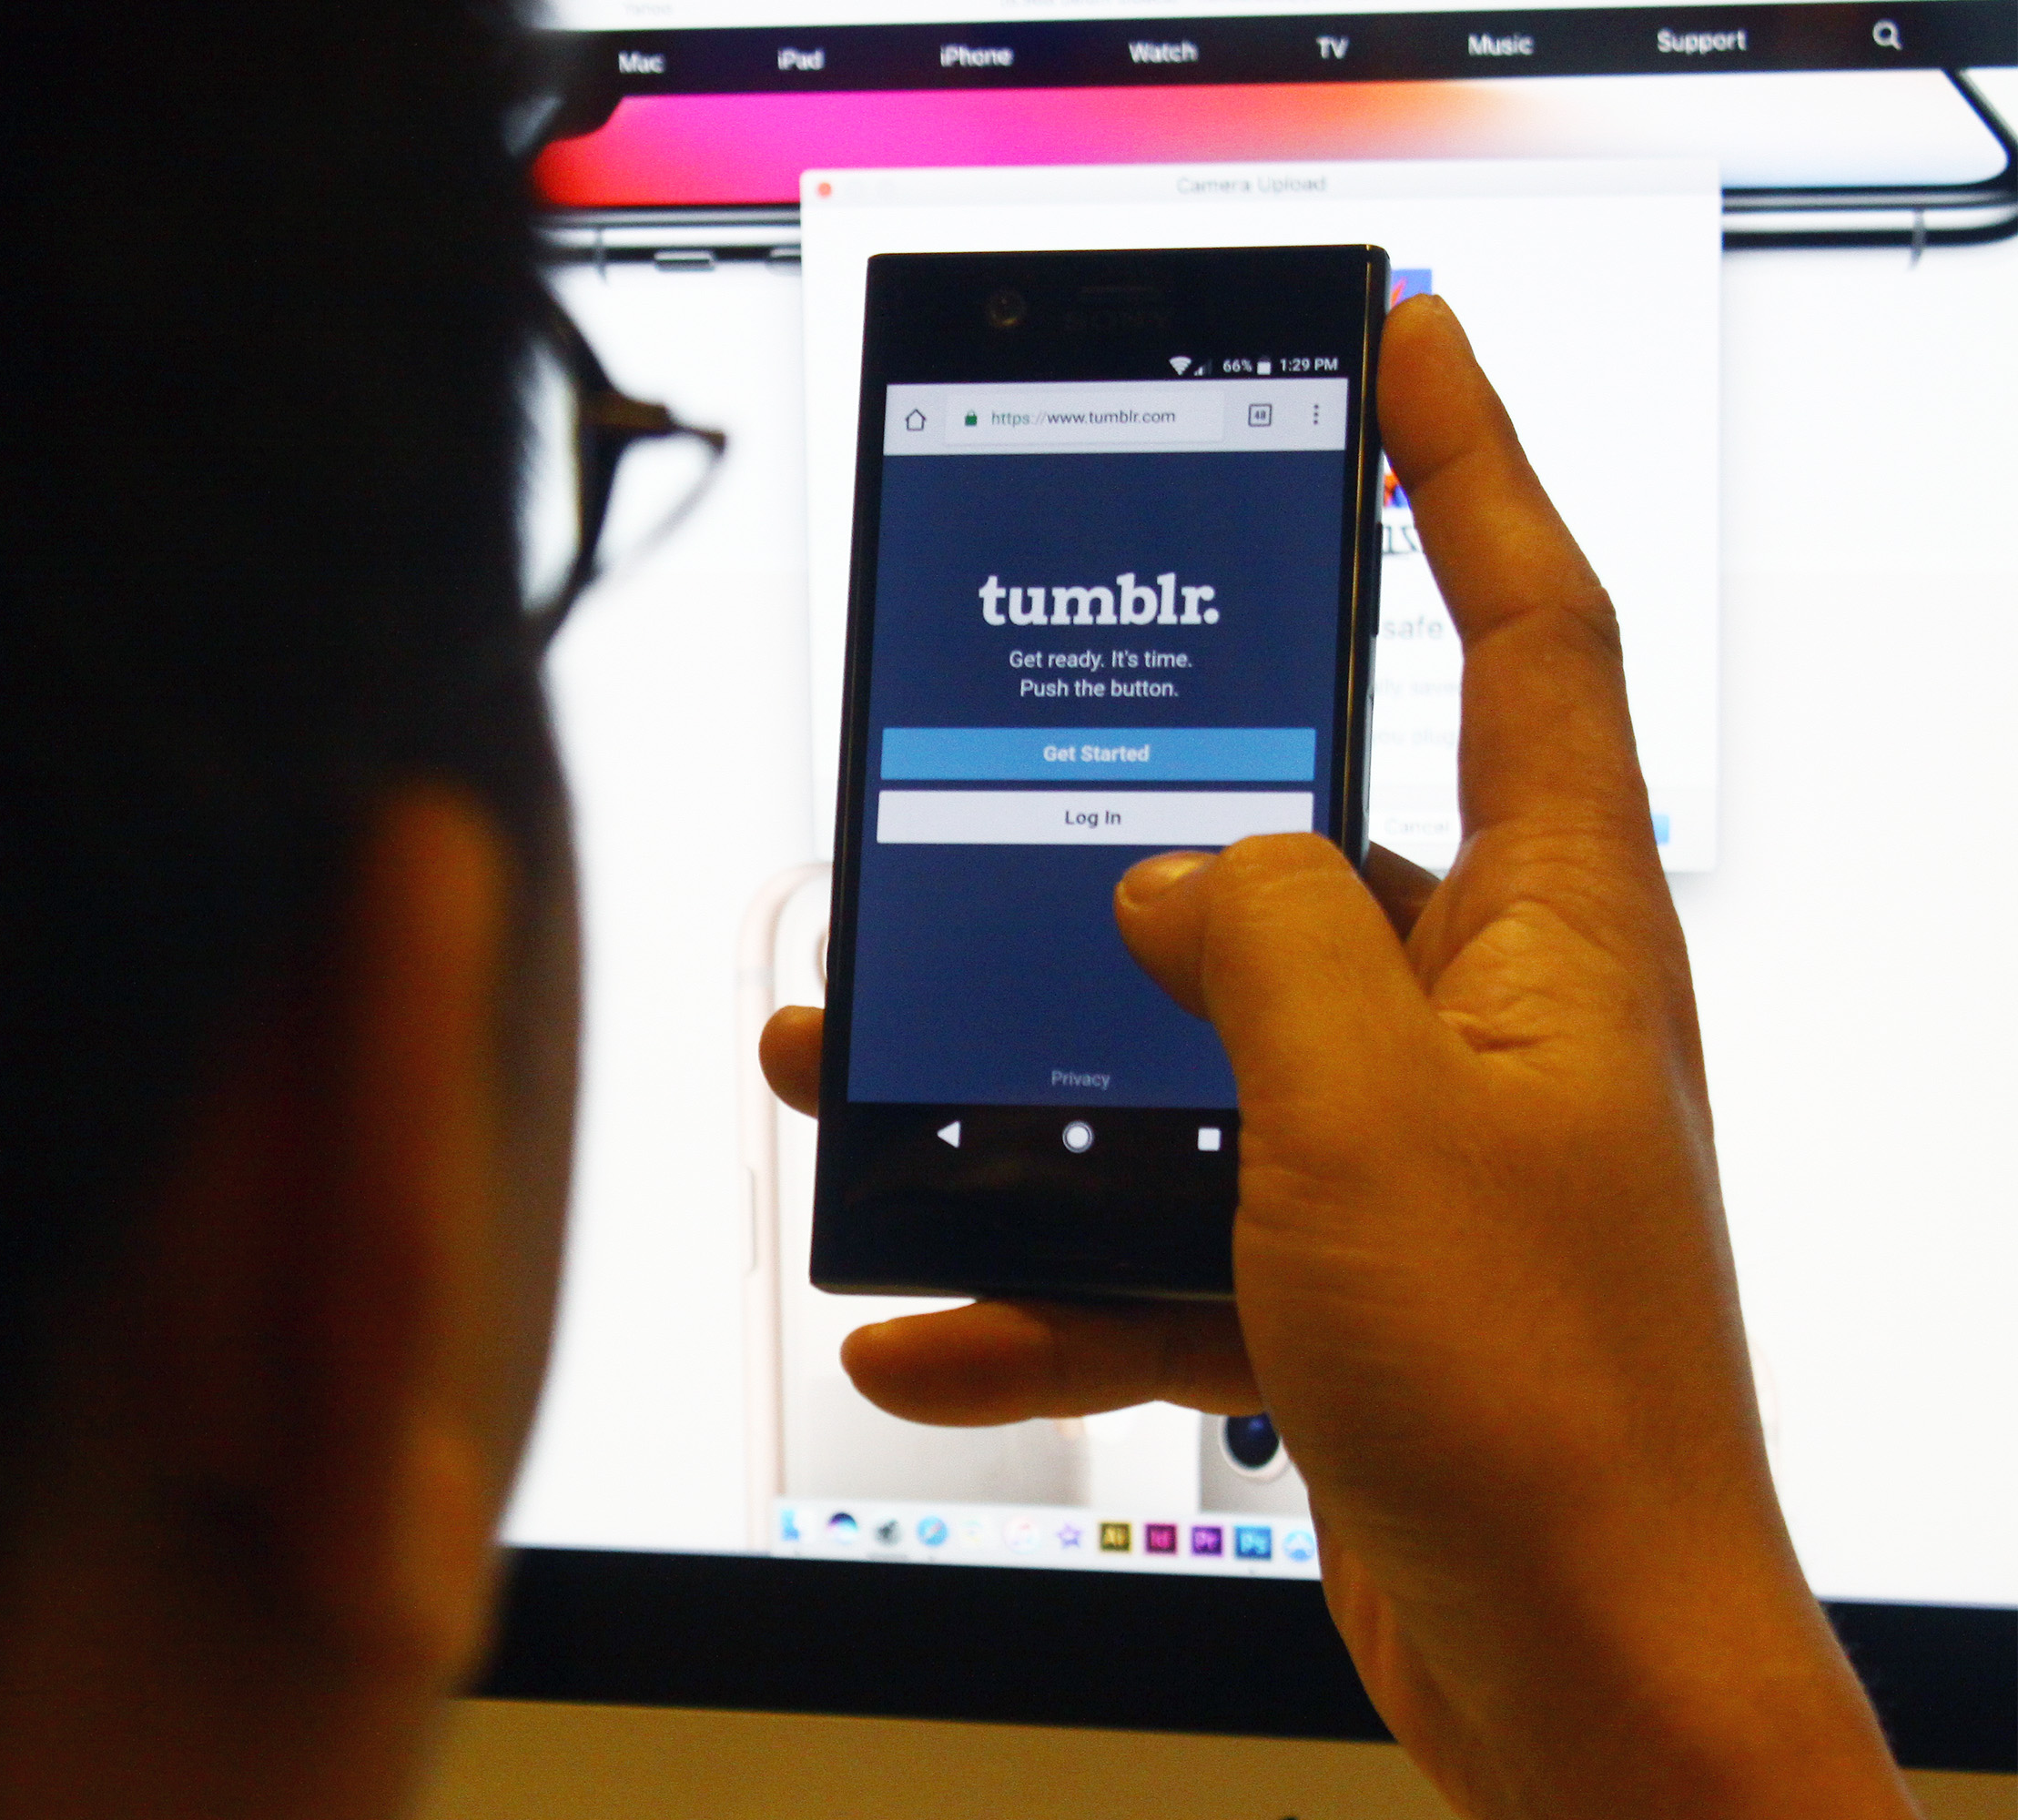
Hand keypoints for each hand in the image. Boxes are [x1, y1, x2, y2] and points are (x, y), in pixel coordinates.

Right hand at [760, 295, 1911, 1819]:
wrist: (1581, 1668)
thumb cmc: (1542, 1394)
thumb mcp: (1371, 1113)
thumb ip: (1259, 940)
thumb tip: (1170, 880)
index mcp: (1557, 930)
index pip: (1527, 628)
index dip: (1468, 468)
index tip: (1400, 353)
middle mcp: (1492, 1020)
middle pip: (1297, 854)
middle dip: (1113, 839)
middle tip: (969, 794)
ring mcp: (1411, 1151)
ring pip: (1190, 1056)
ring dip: (1028, 1077)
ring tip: (860, 1069)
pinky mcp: (1344, 1274)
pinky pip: (1167, 1235)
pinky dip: (1047, 1277)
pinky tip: (920, 1322)